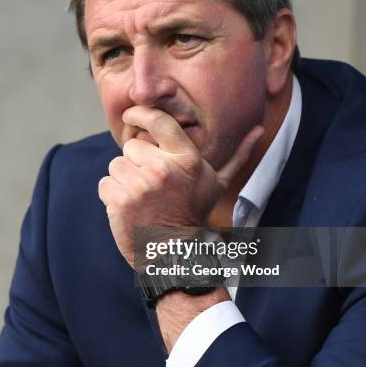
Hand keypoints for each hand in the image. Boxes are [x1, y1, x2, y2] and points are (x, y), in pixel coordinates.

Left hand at [98, 105, 263, 266]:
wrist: (174, 253)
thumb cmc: (194, 212)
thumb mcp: (217, 183)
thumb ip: (238, 155)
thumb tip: (260, 130)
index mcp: (187, 159)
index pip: (158, 121)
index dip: (141, 113)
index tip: (132, 115)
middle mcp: (163, 169)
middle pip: (132, 146)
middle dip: (137, 161)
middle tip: (151, 183)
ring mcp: (140, 186)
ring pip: (116, 164)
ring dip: (124, 179)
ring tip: (142, 197)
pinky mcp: (120, 200)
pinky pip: (105, 184)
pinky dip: (112, 195)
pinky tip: (130, 207)